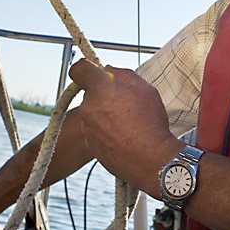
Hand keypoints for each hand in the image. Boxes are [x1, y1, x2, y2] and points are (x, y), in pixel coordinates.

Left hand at [68, 59, 176, 191]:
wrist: (151, 161)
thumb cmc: (150, 124)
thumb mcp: (145, 89)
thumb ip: (123, 74)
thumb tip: (108, 70)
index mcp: (100, 89)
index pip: (79, 69)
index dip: (86, 68)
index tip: (95, 72)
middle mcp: (88, 107)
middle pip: (90, 93)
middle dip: (104, 94)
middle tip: (126, 103)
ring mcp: (87, 128)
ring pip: (93, 112)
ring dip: (105, 113)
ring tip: (128, 123)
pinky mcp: (90, 144)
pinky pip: (96, 130)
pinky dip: (106, 130)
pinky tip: (124, 136)